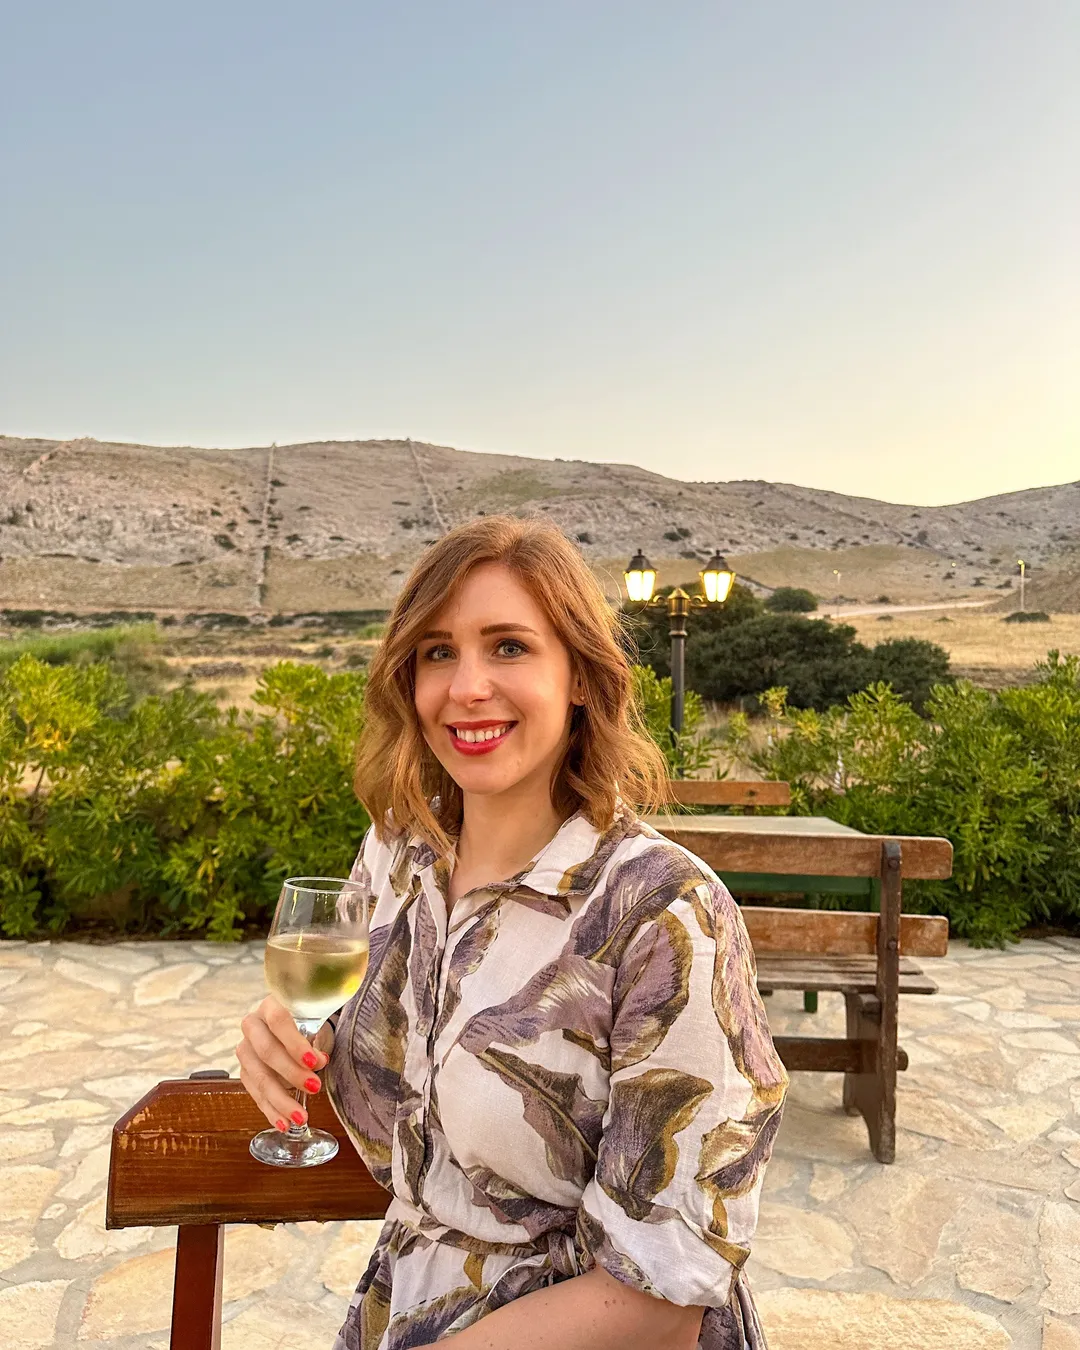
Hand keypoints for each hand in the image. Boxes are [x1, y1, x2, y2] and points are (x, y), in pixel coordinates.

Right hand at [237, 995, 334, 1130]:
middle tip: (315, 1087)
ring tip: (301, 1117)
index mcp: (270, 1005)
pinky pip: (255, 1093)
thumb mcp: (313, 1020)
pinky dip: (271, 1110)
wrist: (290, 1021)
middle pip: (267, 1051)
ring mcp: (244, 1049)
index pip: (279, 1021)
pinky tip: (284, 1123)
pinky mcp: (244, 1071)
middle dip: (292, 1073)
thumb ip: (316, 1038)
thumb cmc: (305, 1019)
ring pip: (258, 1077)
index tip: (315, 1061)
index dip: (295, 1042)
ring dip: (281, 1099)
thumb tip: (319, 1062)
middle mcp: (252, 1025)